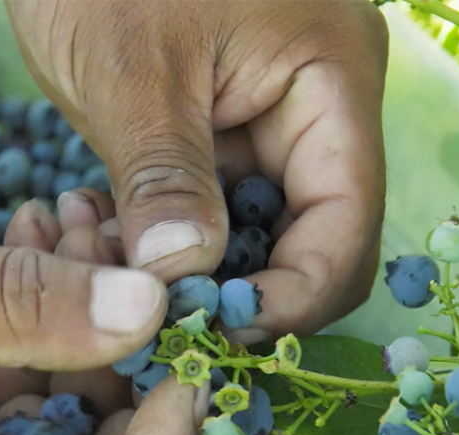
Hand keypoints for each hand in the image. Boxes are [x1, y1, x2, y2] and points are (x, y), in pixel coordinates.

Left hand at [7, 0, 388, 340]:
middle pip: (312, 239)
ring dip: (195, 272)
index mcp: (333, 79)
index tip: (213, 339)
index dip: (291, 300)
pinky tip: (111, 245)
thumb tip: (179, 286)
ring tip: (117, 279)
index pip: (347, 226)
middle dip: (237, 291)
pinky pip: (214, 205)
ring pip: (256, 231)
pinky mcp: (223, 124)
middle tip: (158, 324)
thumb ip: (165, 181)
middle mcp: (321, 104)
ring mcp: (272, 115)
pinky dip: (169, 238)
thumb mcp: (129, 73)